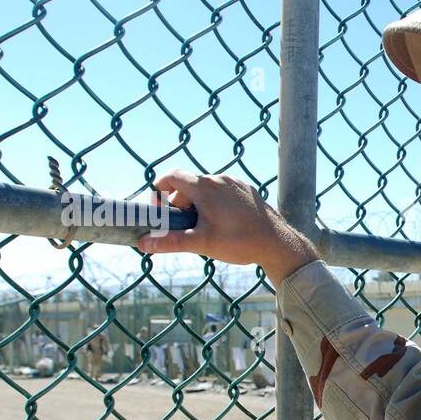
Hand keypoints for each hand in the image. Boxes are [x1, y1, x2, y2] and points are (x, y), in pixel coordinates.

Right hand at [135, 169, 319, 284]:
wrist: (278, 243)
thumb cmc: (239, 242)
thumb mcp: (201, 243)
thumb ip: (170, 241)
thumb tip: (143, 243)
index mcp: (205, 186)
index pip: (171, 176)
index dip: (159, 190)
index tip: (158, 208)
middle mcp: (219, 178)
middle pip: (189, 184)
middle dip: (180, 203)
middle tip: (182, 225)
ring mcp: (236, 183)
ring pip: (207, 188)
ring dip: (199, 203)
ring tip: (204, 227)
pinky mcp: (248, 190)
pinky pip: (224, 192)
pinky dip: (216, 203)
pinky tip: (224, 224)